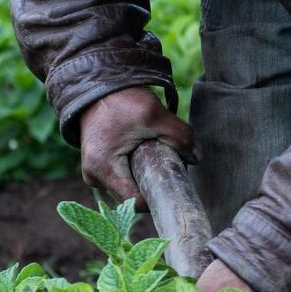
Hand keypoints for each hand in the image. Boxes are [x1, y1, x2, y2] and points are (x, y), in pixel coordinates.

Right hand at [77, 86, 193, 202]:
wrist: (99, 88)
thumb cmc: (122, 101)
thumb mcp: (154, 114)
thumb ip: (180, 136)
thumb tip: (197, 158)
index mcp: (103, 169)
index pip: (135, 203)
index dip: (157, 196)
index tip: (171, 180)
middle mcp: (94, 177)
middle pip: (131, 197)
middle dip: (151, 185)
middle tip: (165, 164)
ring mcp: (93, 175)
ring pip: (127, 189)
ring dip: (143, 178)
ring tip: (153, 156)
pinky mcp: (97, 169)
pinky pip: (121, 179)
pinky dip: (134, 171)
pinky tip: (142, 156)